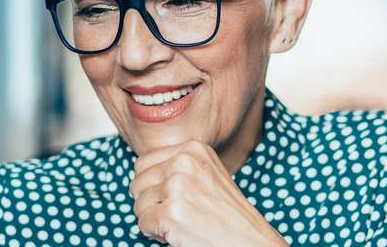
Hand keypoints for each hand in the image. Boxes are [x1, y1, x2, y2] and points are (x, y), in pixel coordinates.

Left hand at [129, 141, 287, 246]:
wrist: (249, 241)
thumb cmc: (228, 215)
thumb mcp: (206, 175)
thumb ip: (177, 168)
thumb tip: (140, 174)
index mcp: (192, 149)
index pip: (143, 163)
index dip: (152, 187)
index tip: (174, 199)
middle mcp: (184, 162)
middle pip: (137, 183)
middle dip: (150, 203)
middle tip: (177, 214)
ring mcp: (177, 186)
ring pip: (138, 204)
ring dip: (153, 219)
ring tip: (181, 223)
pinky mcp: (171, 212)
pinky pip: (142, 224)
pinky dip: (155, 234)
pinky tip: (179, 233)